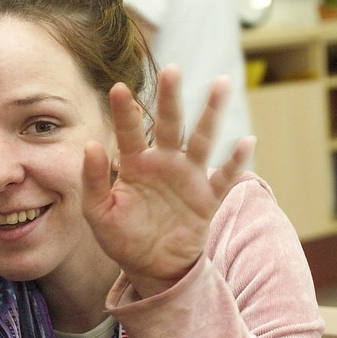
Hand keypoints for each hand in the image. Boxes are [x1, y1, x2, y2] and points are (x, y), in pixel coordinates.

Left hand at [80, 65, 254, 297]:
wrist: (150, 268)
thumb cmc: (122, 238)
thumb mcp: (98, 213)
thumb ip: (93, 180)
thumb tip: (91, 145)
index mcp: (134, 164)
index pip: (129, 131)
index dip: (124, 111)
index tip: (118, 88)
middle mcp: (163, 163)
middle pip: (169, 124)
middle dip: (170, 98)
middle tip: (171, 70)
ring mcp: (188, 178)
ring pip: (201, 140)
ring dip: (211, 113)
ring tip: (221, 84)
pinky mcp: (207, 198)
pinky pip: (224, 177)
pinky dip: (235, 162)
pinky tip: (245, 141)